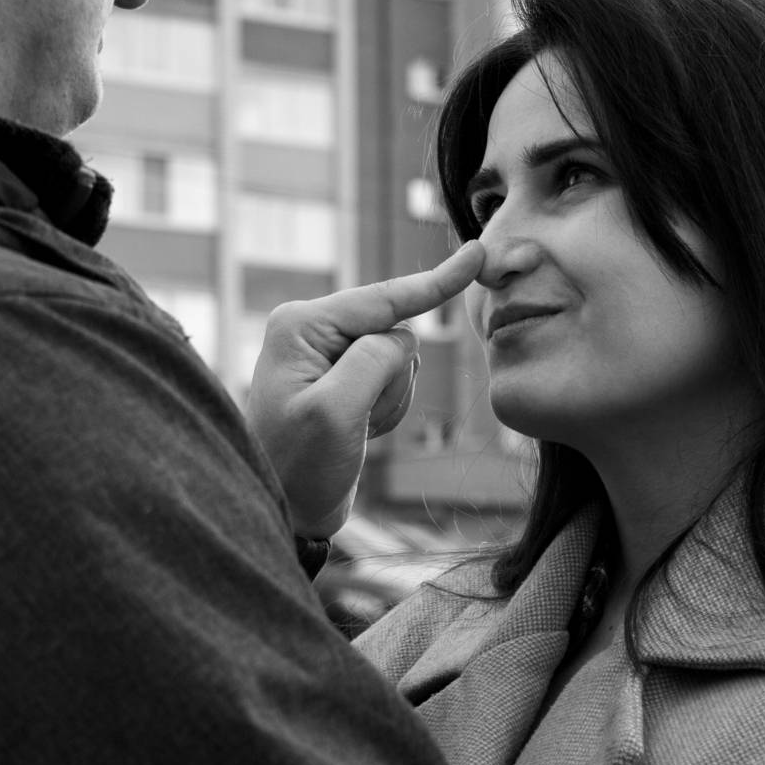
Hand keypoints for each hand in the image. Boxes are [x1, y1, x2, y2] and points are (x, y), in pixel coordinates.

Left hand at [246, 242, 484, 537]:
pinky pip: (394, 381)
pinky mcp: (344, 379)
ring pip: (400, 359)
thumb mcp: (334, 413)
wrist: (287, 512)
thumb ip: (373, 362)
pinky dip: (388, 409)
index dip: (435, 282)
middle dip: (391, 381)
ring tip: (354, 431)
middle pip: (394, 334)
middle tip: (357, 422)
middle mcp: (313, 331)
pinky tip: (360, 434)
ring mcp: (329, 355)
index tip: (477, 252)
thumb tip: (401, 337)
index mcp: (301, 325)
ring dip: (390, 400)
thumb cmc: (298, 467)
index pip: (382, 298)